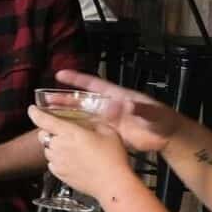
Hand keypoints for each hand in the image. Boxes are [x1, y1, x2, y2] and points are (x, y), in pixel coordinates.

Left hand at [29, 104, 130, 198]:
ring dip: (55, 146)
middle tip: (64, 132)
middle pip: (43, 134)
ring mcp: (57, 162)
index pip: (43, 120)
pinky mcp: (59, 174)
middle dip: (49, 131)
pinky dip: (58, 159)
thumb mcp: (108, 131)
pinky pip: (52, 163)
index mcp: (69, 132)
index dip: (35, 112)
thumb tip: (88, 122)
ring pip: (47, 149)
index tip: (33, 109)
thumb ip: (94, 123)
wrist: (112, 184)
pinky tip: (73, 160)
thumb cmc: (112, 159)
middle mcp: (59, 146)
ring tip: (73, 149)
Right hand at [53, 70, 177, 152]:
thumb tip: (122, 106)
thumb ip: (137, 109)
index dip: (77, 79)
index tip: (60, 74)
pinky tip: (64, 135)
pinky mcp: (108, 134)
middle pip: (82, 101)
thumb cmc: (161, 119)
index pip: (93, 85)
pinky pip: (89, 131)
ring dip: (66, 116)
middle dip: (64, 99)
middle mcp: (108, 107)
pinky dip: (76, 132)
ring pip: (82, 116)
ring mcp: (107, 121)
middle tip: (45, 100)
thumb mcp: (151, 112)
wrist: (167, 136)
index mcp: (116, 96)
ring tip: (48, 116)